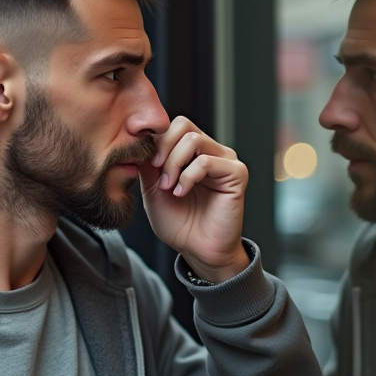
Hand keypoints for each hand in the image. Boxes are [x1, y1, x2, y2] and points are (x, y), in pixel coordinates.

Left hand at [139, 116, 249, 282]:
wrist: (197, 249)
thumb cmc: (178, 222)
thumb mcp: (153, 188)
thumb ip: (148, 162)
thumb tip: (138, 138)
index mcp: (192, 152)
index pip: (173, 126)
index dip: (156, 141)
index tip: (146, 164)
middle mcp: (211, 151)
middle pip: (183, 125)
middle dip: (164, 150)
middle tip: (158, 176)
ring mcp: (225, 160)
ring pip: (194, 140)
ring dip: (174, 164)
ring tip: (170, 188)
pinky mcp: (236, 173)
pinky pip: (206, 162)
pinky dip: (188, 177)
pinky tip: (181, 192)